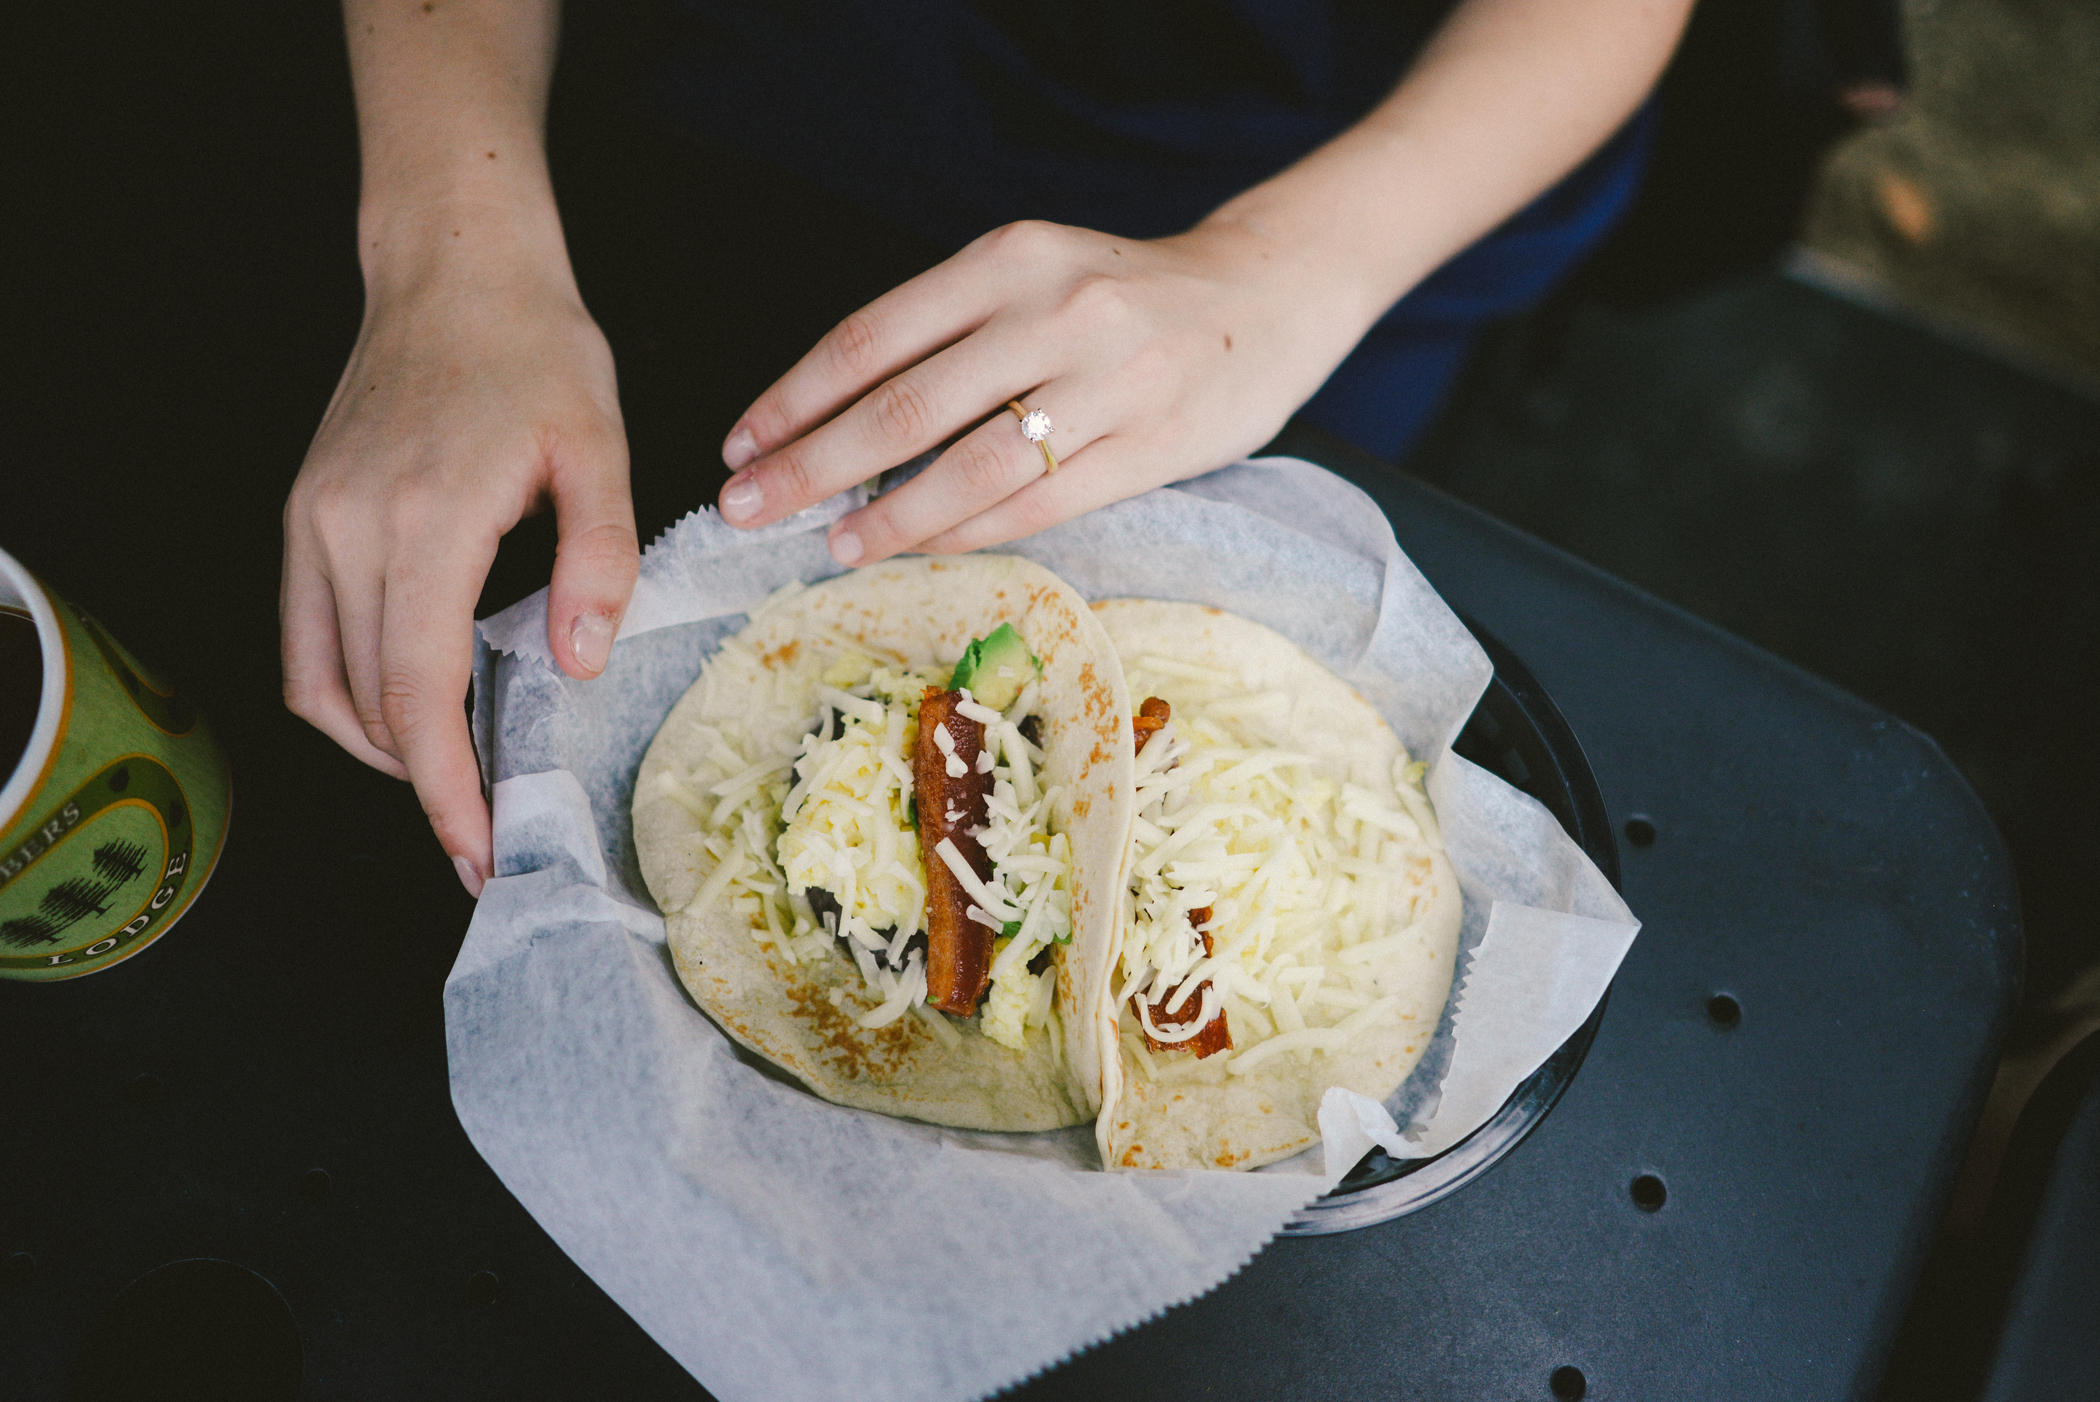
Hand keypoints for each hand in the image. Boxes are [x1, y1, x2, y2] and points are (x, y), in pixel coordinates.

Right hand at [281, 233, 636, 894]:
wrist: (454, 268)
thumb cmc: (536, 350)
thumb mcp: (600, 448)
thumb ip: (597, 560)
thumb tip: (574, 666)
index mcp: (424, 520)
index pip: (418, 693)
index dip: (447, 787)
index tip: (481, 851)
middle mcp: (347, 530)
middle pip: (369, 706)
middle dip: (427, 787)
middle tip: (489, 838)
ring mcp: (312, 524)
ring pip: (323, 685)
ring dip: (384, 748)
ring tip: (457, 780)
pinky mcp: (304, 516)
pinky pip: (306, 640)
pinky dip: (350, 696)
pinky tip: (411, 709)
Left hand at [712, 218, 1375, 563]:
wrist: (1270, 293)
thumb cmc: (1130, 294)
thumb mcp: (1037, 274)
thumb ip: (955, 330)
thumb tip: (842, 418)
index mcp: (1010, 260)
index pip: (874, 335)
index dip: (797, 395)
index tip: (742, 441)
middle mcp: (1053, 313)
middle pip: (905, 404)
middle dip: (812, 463)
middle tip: (747, 505)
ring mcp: (1105, 384)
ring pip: (969, 466)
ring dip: (889, 515)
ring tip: (832, 542)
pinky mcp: (1149, 446)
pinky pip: (1038, 504)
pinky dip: (968, 532)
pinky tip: (921, 548)